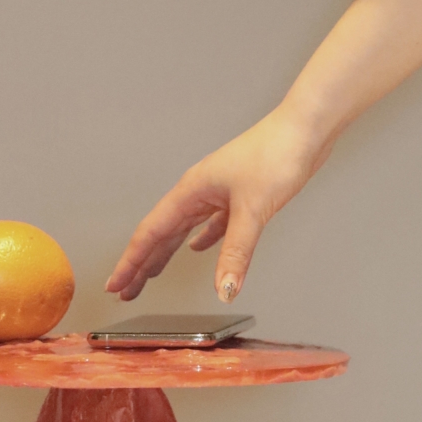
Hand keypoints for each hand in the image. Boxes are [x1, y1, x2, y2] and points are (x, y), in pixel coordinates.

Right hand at [105, 105, 331, 302]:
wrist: (305, 130)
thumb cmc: (276, 153)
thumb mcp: (252, 210)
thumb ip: (236, 253)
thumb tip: (224, 289)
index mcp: (191, 192)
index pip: (150, 234)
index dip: (131, 262)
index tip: (116, 284)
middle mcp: (198, 192)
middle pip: (160, 235)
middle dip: (141, 264)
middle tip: (127, 291)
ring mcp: (217, 193)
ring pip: (182, 230)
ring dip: (165, 254)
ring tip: (152, 275)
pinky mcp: (238, 196)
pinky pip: (210, 224)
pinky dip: (202, 240)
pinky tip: (200, 249)